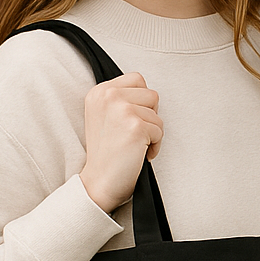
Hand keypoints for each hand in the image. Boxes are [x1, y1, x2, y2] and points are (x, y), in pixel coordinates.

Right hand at [78, 72, 163, 212]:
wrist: (99, 181)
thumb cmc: (106, 153)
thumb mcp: (104, 115)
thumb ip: (120, 98)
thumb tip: (147, 93)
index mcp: (99, 91)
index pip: (137, 79)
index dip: (141, 102)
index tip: (131, 121)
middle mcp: (108, 96)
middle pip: (151, 94)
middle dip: (149, 115)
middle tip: (135, 133)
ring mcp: (122, 109)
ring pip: (157, 113)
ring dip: (152, 131)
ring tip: (135, 144)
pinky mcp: (135, 126)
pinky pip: (160, 130)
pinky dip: (155, 145)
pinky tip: (139, 153)